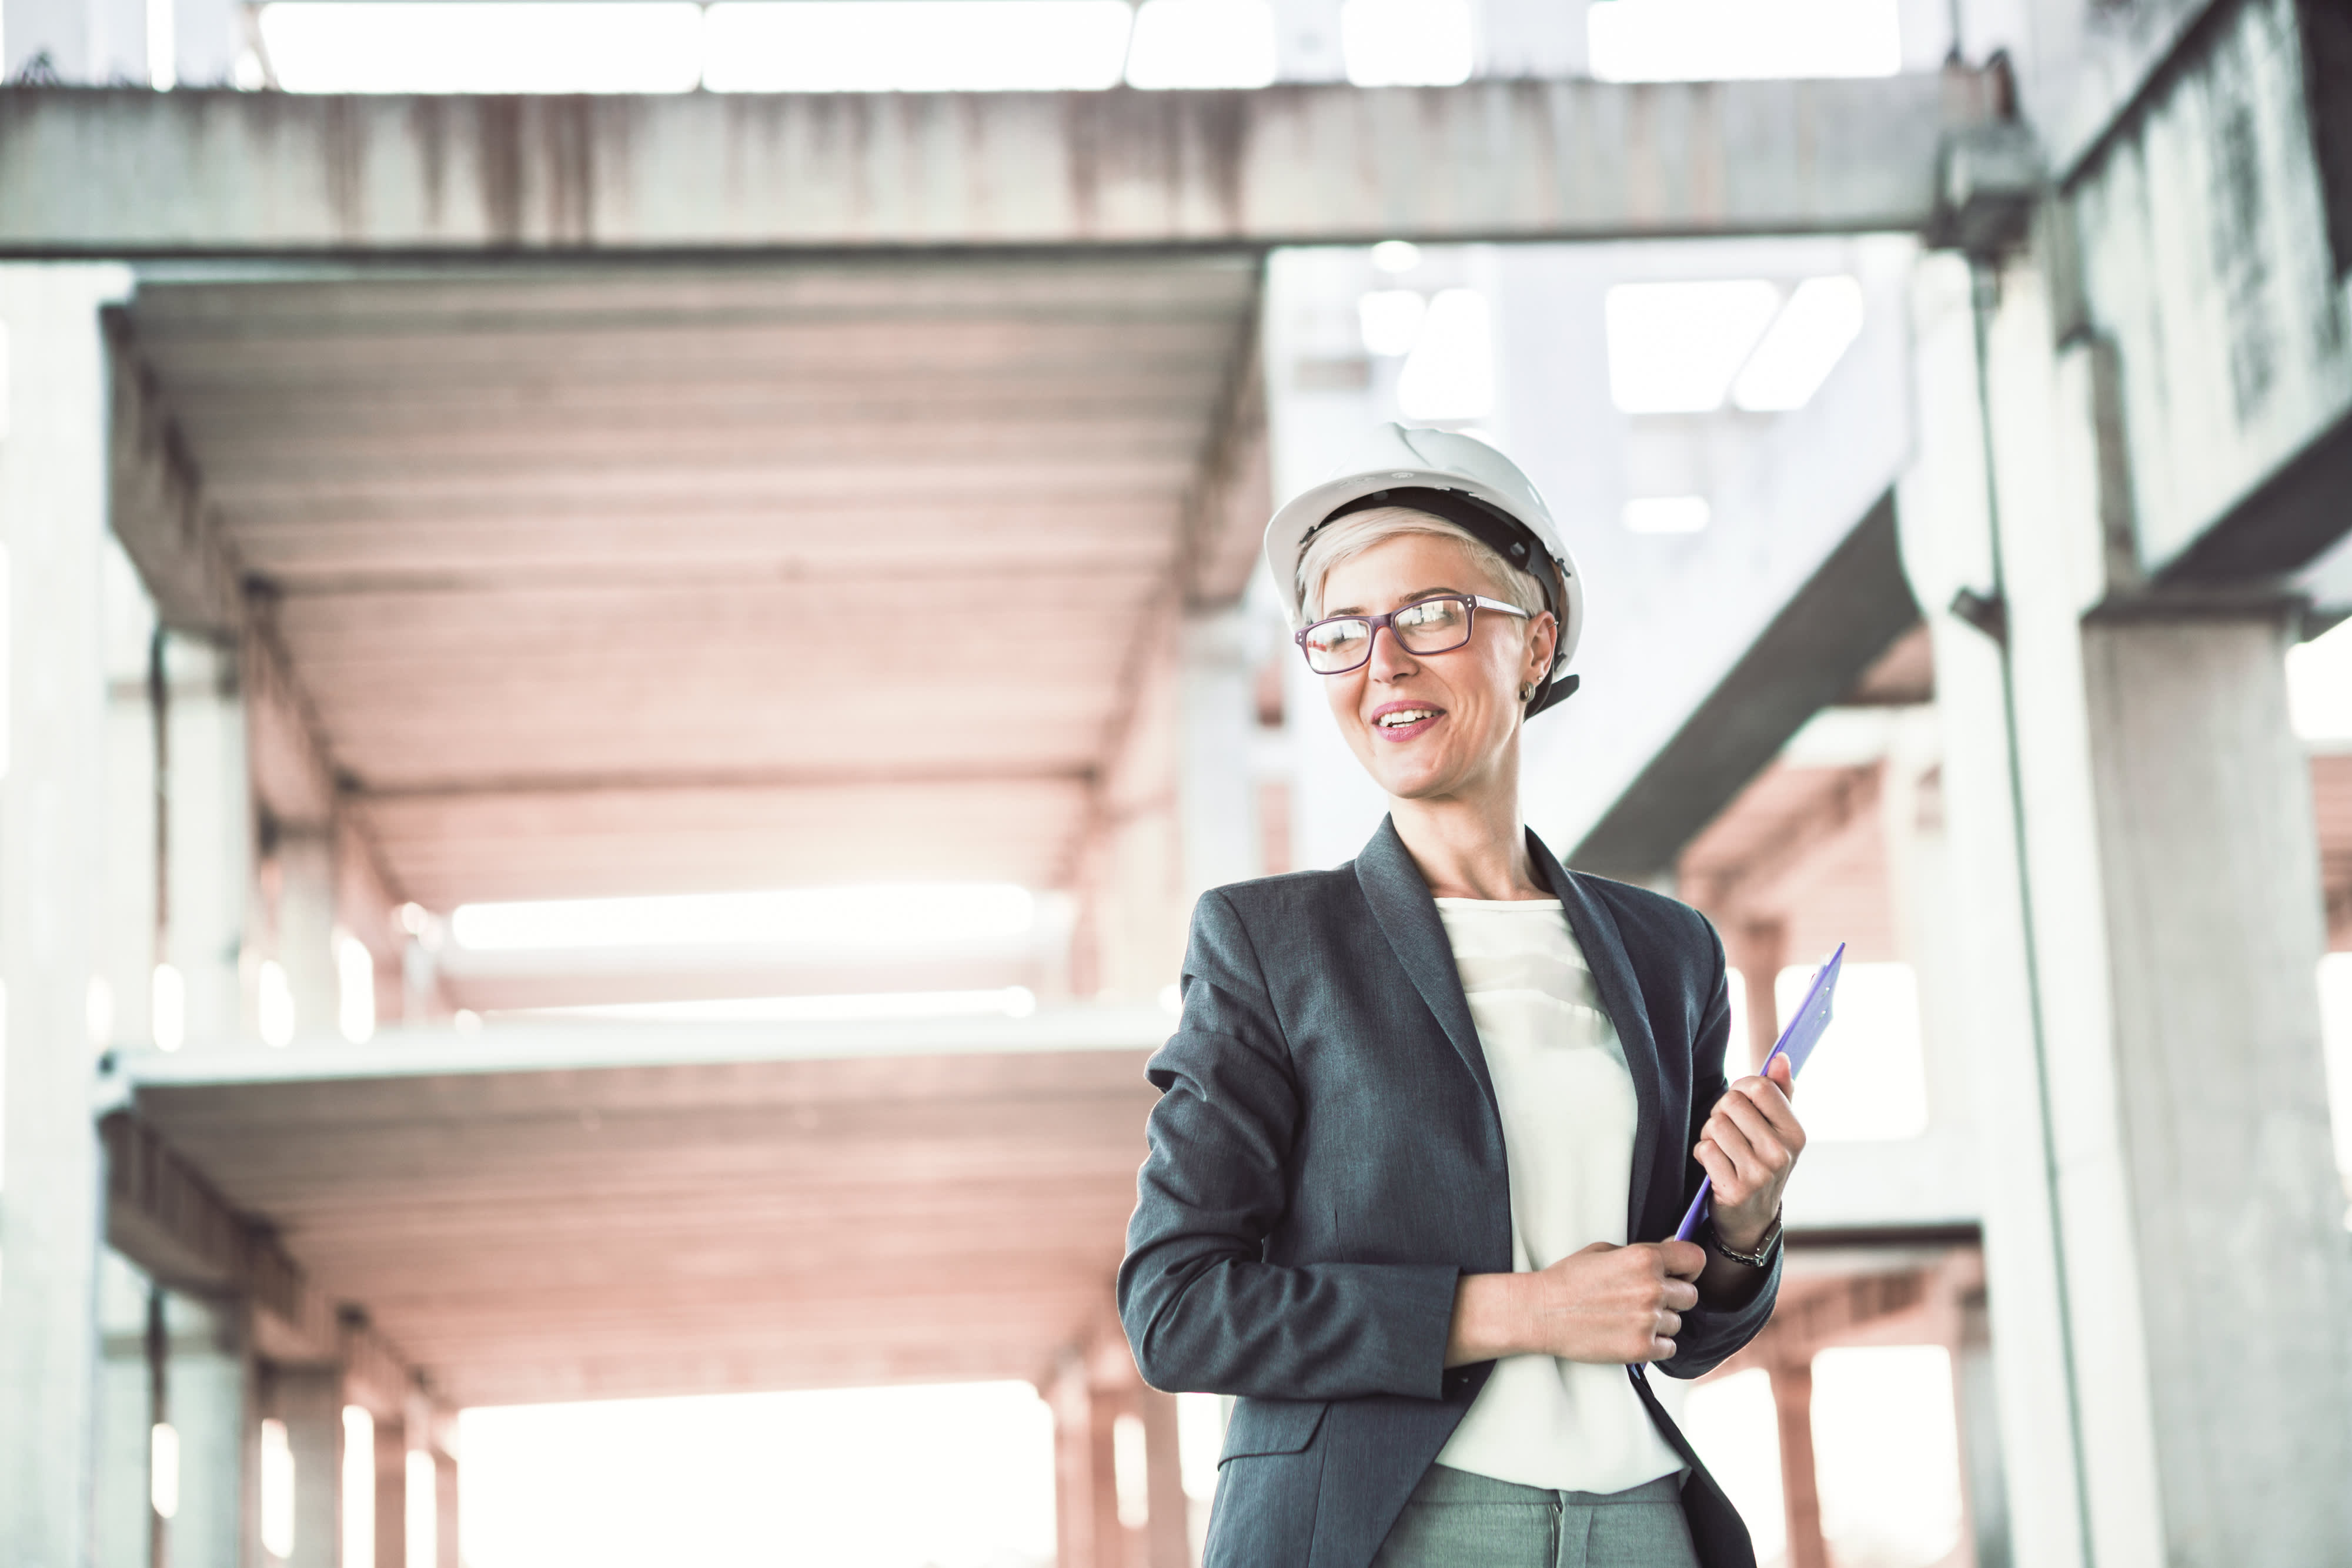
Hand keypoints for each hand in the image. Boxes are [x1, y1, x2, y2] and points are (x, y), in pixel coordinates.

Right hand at [1445, 1240, 1705, 1366]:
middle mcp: (1651, 1288)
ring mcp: (1647, 1320)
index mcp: (1643, 1258)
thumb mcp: (1604, 1251)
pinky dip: (1655, 1345)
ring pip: (1677, 1324)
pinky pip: (1669, 1348)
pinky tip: (1632, 1335)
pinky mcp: (1641, 1348)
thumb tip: (1674, 1248)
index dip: (1689, 1268)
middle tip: (1647, 1299)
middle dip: (1673, 1297)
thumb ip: (1643, 1252)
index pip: (1696, 1259)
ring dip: (1660, 1323)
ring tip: (1631, 1318)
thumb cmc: (1568, 1280)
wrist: (1541, 1313)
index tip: (1680, 1274)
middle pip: (1690, 1296)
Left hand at [1695, 1054, 1804, 1252]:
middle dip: (1721, 1112)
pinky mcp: (1736, 1190)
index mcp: (1796, 1133)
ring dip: (1710, 1134)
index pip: (1760, 1087)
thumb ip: (1781, 1092)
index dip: (1741, 1088)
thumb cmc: (1762, 1162)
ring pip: (1715, 1125)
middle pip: (1731, 1103)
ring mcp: (1760, 1173)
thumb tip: (1782, 1058)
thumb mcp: (1778, 1131)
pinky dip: (1703, 1154)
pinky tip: (1714, 1166)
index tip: (1739, 1101)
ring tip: (1722, 1148)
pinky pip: (1705, 1149)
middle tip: (1729, 1131)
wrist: (1752, 1218)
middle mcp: (1781, 1153)